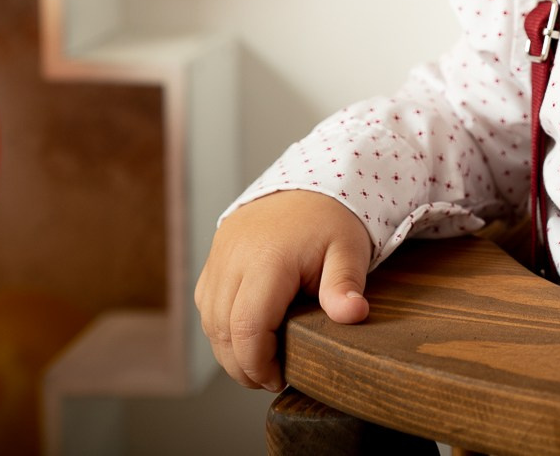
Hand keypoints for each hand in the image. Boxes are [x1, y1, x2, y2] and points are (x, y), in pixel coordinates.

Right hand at [194, 190, 373, 389]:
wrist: (313, 179)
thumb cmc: (333, 218)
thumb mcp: (350, 249)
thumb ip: (345, 285)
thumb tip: (352, 315)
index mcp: (267, 258)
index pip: (247, 328)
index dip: (258, 364)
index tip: (279, 378)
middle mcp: (234, 256)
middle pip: (221, 330)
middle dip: (242, 365)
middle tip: (269, 379)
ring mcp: (220, 253)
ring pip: (209, 318)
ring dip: (229, 348)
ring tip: (260, 361)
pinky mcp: (216, 253)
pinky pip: (207, 300)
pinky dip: (221, 325)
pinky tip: (247, 334)